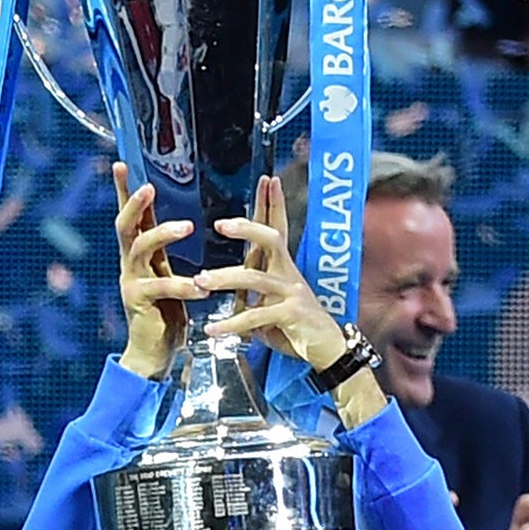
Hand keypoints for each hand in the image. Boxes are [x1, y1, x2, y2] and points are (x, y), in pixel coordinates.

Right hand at [113, 161, 203, 379]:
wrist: (153, 352)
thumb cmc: (164, 313)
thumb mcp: (165, 276)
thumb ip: (165, 253)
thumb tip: (177, 222)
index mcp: (138, 256)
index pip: (131, 216)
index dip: (124, 191)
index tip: (120, 163)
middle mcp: (129, 264)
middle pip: (124, 225)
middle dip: (135, 203)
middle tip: (148, 187)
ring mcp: (131, 281)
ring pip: (139, 248)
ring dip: (162, 233)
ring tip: (188, 226)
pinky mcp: (140, 302)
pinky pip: (160, 287)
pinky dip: (182, 284)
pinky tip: (201, 287)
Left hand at [195, 175, 348, 372]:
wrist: (327, 350)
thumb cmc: (296, 325)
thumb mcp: (270, 303)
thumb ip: (249, 293)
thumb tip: (222, 288)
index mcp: (284, 267)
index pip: (278, 228)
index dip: (273, 204)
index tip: (267, 180)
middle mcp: (289, 274)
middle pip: (271, 240)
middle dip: (247, 229)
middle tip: (220, 225)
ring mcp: (292, 293)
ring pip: (255, 278)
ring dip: (225, 278)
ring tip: (201, 281)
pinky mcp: (291, 315)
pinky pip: (256, 316)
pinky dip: (231, 324)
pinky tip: (213, 329)